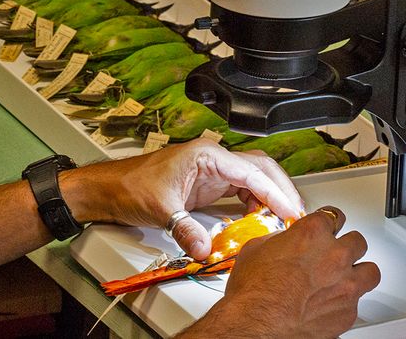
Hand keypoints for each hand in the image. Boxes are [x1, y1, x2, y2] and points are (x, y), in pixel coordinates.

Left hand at [64, 138, 302, 257]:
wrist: (110, 188)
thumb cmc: (130, 186)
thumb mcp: (161, 209)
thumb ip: (185, 230)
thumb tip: (204, 250)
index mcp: (206, 155)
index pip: (253, 171)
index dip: (276, 192)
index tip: (290, 212)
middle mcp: (212, 158)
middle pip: (261, 169)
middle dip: (281, 190)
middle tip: (296, 216)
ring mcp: (211, 170)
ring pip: (253, 178)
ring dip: (269, 198)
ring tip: (281, 222)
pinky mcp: (207, 184)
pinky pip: (240, 190)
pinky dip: (254, 204)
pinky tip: (258, 221)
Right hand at [185, 206, 380, 338]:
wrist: (258, 322)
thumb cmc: (255, 289)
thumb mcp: (256, 248)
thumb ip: (279, 240)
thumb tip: (283, 243)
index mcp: (313, 233)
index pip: (333, 216)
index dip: (328, 222)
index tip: (327, 227)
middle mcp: (335, 255)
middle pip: (357, 241)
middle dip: (346, 246)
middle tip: (335, 253)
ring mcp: (346, 285)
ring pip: (370, 271)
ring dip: (358, 272)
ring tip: (345, 277)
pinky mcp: (348, 313)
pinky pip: (356, 303)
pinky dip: (345, 302)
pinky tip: (330, 304)